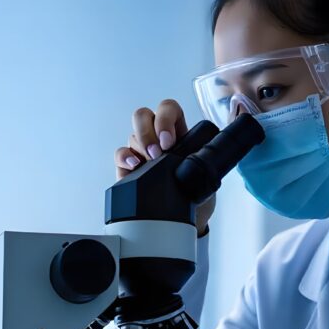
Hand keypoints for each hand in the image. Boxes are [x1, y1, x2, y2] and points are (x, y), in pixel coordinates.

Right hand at [114, 99, 216, 235]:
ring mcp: (142, 151)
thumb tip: (200, 160)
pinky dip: (125, 157)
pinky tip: (135, 167)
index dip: (165, 118)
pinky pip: (121, 154)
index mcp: (179, 133)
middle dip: (148, 131)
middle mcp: (158, 138)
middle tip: (158, 152)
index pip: (168, 109)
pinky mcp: (129, 168)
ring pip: (133, 134)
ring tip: (150, 163)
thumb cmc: (198, 195)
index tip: (169, 141)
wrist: (189, 218)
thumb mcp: (207, 177)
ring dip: (141, 145)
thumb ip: (203, 164)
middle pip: (143, 115)